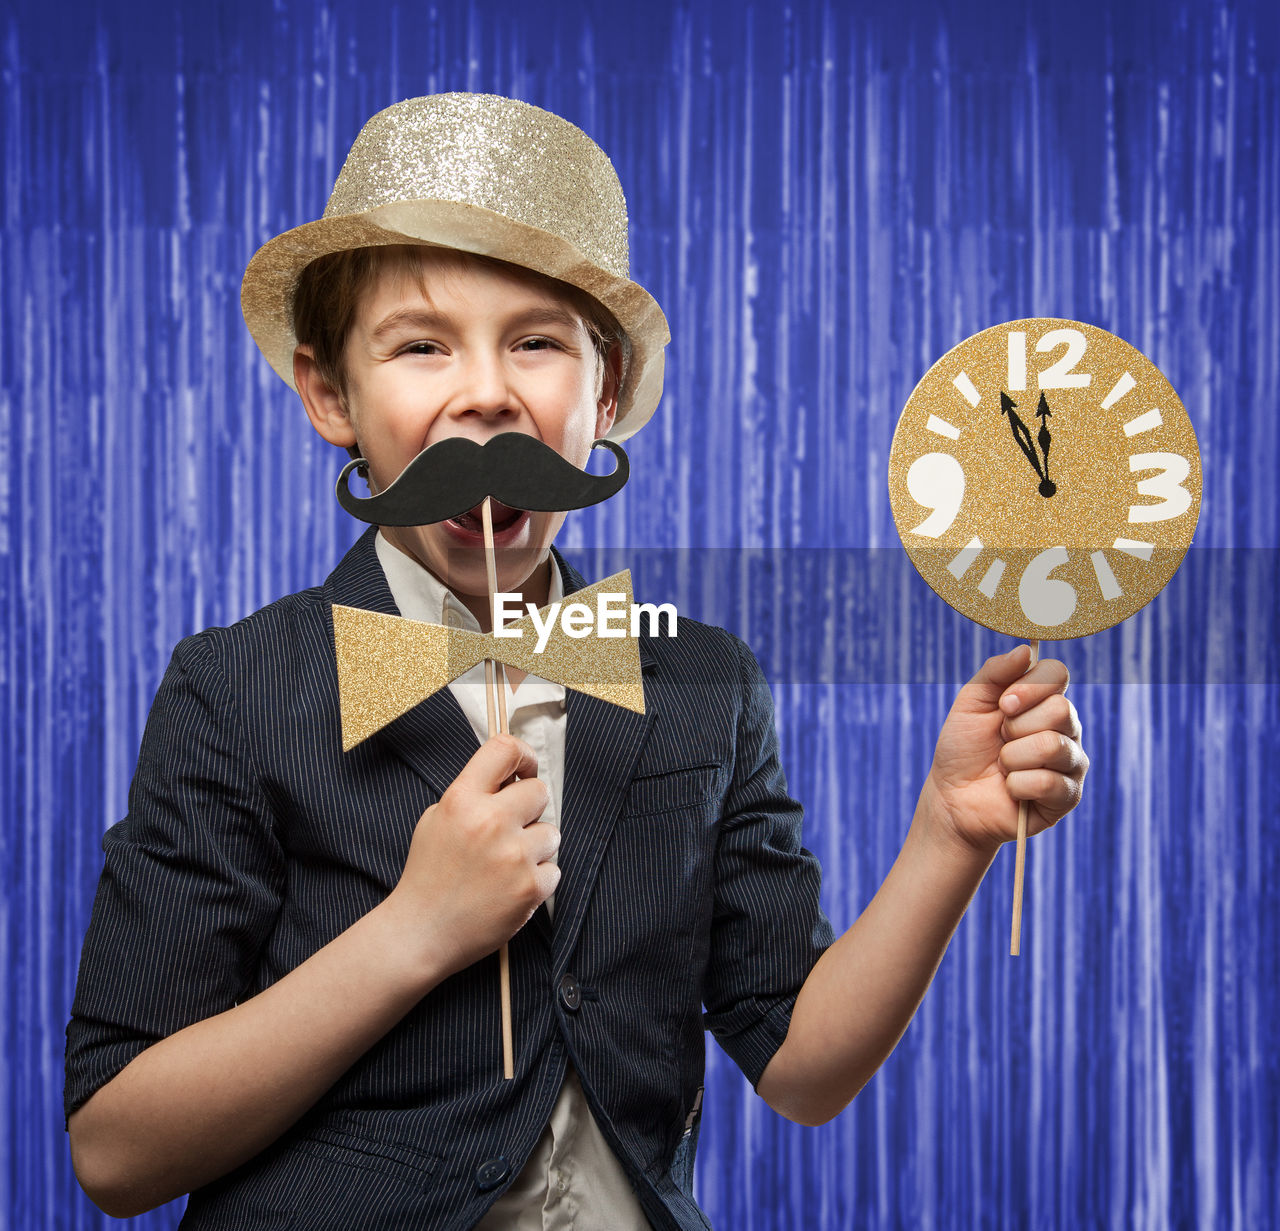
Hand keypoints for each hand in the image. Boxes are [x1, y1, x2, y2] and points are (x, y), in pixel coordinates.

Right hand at [384, 734, 559, 979]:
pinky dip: (537, 880)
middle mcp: (490, 822)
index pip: (505, 748)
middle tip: (510, 830)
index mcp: (462, 799)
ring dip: (535, 848)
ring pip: (551, 833)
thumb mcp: (437, 819)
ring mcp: (513, 856)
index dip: (522, 755)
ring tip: (505, 866)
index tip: (524, 769)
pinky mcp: (530, 888)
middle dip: (529, 809)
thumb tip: (512, 776)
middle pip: (539, 790)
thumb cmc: (429, 874)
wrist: (421, 932)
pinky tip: (509, 889)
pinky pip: (554, 870)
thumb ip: (474, 794)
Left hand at [923, 645, 1087, 856]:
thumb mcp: (971, 702)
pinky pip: (1048, 782)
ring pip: (1053, 746)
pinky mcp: (1068, 796)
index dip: (1028, 687)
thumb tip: (1026, 649)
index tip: (1002, 705)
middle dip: (1015, 726)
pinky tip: (1011, 789)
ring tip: (1003, 766)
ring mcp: (1070, 762)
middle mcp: (1065, 728)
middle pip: (1060, 710)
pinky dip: (1017, 785)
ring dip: (1013, 757)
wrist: (952, 798)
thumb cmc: (963, 749)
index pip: (1058, 673)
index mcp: (1044, 701)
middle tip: (1000, 739)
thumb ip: (995, 671)